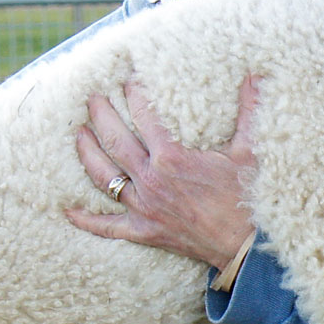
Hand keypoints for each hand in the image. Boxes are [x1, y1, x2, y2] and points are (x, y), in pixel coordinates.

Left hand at [66, 74, 258, 271]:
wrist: (244, 247)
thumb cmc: (247, 199)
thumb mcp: (249, 151)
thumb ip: (248, 110)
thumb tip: (255, 76)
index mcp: (172, 157)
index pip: (144, 115)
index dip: (133, 93)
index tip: (127, 78)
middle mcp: (151, 179)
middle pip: (115, 140)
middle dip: (101, 115)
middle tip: (91, 96)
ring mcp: (144, 207)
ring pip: (104, 176)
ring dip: (87, 153)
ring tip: (78, 133)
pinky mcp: (143, 231)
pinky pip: (107, 226)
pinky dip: (86, 219)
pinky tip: (68, 209)